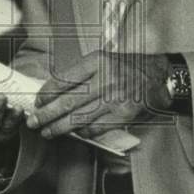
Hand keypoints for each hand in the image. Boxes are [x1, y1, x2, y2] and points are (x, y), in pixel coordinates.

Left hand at [27, 51, 172, 138]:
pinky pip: (97, 127)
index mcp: (97, 61)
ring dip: (59, 128)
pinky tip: (75, 134)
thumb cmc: (128, 66)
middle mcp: (105, 79)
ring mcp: (114, 98)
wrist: (160, 74)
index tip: (37, 102)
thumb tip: (54, 91)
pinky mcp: (123, 114)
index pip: (63, 79)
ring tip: (47, 132)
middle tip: (33, 122)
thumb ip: (82, 73)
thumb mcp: (104, 59)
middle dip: (46, 114)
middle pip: (67, 101)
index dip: (46, 94)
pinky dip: (83, 132)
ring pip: (79, 118)